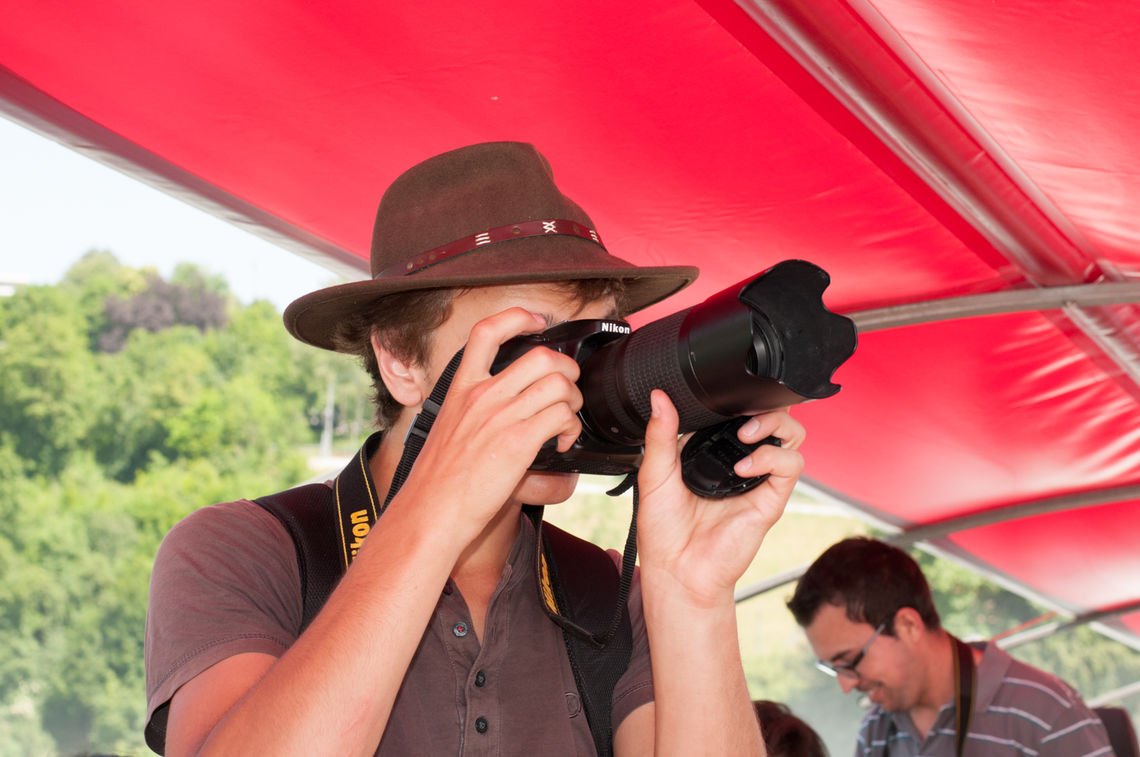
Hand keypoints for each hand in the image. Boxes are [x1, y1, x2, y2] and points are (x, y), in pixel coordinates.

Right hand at [391, 308, 583, 536]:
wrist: (431, 510)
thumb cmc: (439, 478)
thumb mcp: (447, 427)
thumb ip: (472, 409)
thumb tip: (502, 406)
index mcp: (461, 387)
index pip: (487, 332)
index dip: (517, 317)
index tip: (537, 322)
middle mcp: (482, 395)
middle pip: (541, 356)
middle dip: (567, 368)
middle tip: (567, 387)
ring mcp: (500, 416)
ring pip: (560, 384)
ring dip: (574, 401)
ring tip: (567, 421)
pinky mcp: (518, 442)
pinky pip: (563, 417)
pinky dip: (571, 429)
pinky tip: (561, 444)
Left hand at [636, 390, 804, 606]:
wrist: (676, 570)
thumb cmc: (664, 530)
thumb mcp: (654, 474)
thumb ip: (660, 435)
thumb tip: (660, 398)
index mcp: (713, 453)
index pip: (737, 414)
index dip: (736, 401)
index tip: (719, 397)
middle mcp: (740, 463)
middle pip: (774, 418)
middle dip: (764, 406)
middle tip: (739, 416)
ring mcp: (758, 480)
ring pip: (791, 436)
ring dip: (774, 425)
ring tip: (745, 435)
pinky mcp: (771, 499)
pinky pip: (790, 466)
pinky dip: (772, 458)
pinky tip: (745, 467)